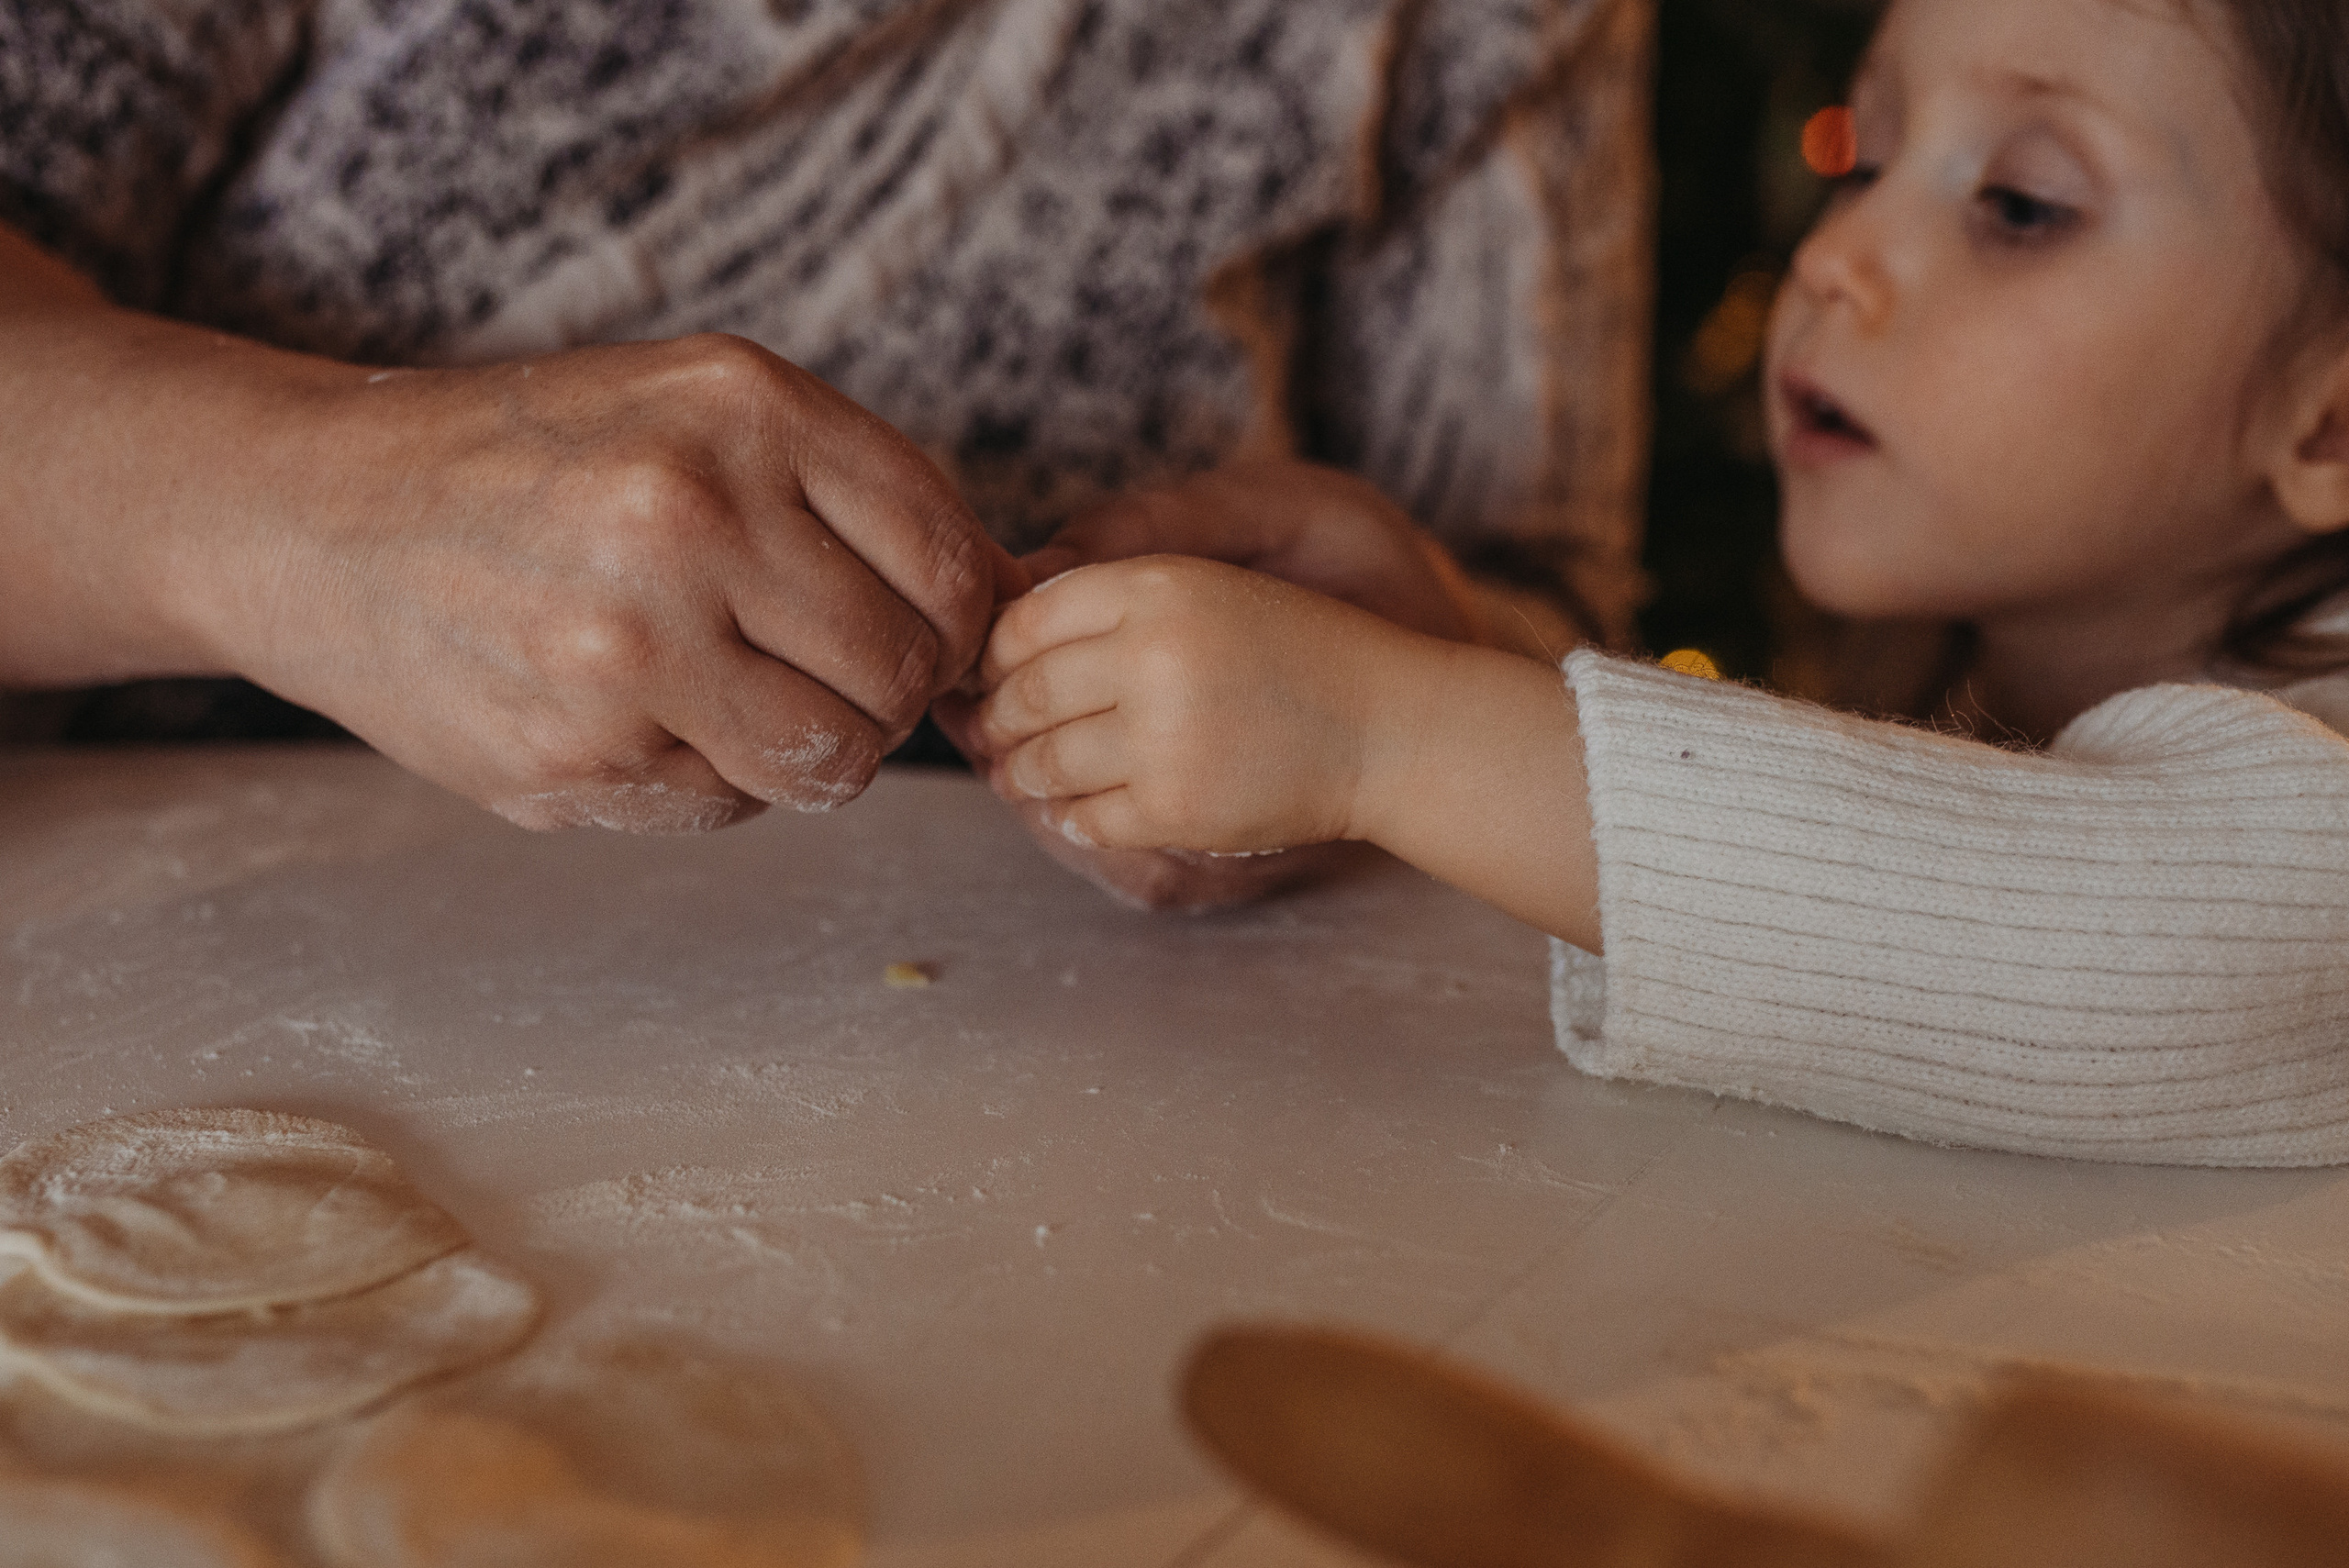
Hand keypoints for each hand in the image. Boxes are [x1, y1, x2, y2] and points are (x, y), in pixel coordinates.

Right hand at [0, 284, 1022, 829]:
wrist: (316, 517)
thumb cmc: (537, 459)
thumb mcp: (696, 407)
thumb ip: (852, 491)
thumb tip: (1011, 603)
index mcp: (743, 410)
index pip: (950, 563)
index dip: (957, 619)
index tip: (920, 631)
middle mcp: (692, 519)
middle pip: (902, 672)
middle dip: (884, 690)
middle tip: (820, 669)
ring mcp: (629, 648)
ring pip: (835, 763)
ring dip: (813, 750)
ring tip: (741, 698)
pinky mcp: (577, 757)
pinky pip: (730, 810)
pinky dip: (714, 782)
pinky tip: (645, 717)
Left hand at [954, 458, 1480, 906]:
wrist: (1393, 726)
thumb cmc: (1306, 641)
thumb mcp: (1217, 571)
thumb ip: (1115, 574)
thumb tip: (1009, 607)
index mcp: (1159, 585)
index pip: (1026, 620)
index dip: (996, 650)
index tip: (993, 669)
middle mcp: (1153, 654)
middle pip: (1023, 695)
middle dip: (998, 719)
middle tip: (990, 729)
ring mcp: (1163, 737)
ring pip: (1044, 763)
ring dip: (1024, 774)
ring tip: (1022, 774)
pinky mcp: (1178, 807)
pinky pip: (1085, 819)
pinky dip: (1072, 818)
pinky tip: (1076, 809)